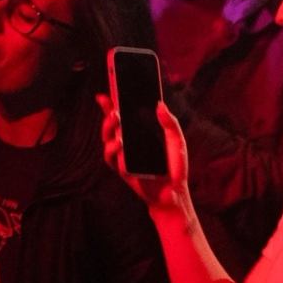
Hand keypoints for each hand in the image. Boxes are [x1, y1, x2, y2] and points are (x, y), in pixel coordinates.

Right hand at [99, 96, 193, 215]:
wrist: (174, 192)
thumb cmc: (175, 166)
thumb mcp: (176, 140)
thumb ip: (170, 123)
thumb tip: (159, 104)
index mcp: (140, 133)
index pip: (124, 115)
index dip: (112, 103)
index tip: (106, 91)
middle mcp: (129, 143)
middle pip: (112, 124)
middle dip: (107, 112)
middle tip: (111, 102)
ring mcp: (124, 156)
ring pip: (107, 139)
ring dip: (108, 127)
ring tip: (116, 117)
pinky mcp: (123, 170)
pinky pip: (112, 158)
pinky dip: (113, 148)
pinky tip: (120, 142)